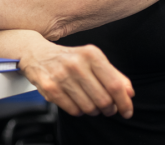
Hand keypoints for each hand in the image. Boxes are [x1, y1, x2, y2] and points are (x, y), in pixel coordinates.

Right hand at [18, 40, 133, 118]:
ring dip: (93, 109)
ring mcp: (62, 76)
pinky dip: (78, 110)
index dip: (124, 102)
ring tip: (88, 100)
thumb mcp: (91, 58)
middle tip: (105, 106)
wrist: (35, 52)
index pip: (114, 85)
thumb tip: (129, 92)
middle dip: (108, 108)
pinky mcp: (50, 88)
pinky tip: (74, 99)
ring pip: (90, 108)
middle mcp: (76, 63)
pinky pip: (74, 111)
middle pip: (103, 100)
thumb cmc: (68, 57)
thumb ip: (113, 74)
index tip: (127, 110)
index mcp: (90, 54)